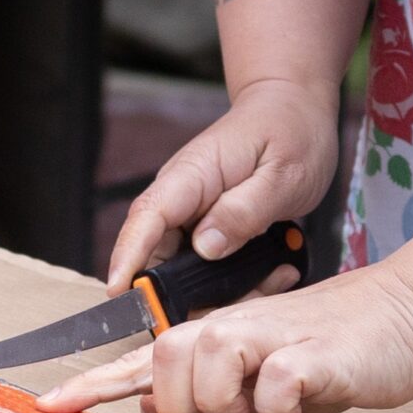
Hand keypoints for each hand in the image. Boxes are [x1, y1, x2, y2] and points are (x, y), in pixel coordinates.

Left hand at [40, 260, 412, 412]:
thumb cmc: (330, 351)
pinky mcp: (311, 358)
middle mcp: (234, 328)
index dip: (93, 384)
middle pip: (164, 367)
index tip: (49, 406)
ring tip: (274, 402)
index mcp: (218, 335)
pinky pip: (275, 391)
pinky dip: (286, 404)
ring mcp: (270, 338)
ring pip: (208, 377)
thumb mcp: (262, 381)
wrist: (403, 312)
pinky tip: (308, 394)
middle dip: (185, 408)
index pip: (142, 360)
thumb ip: (211, 398)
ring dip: (234, 406)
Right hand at [99, 76, 344, 288]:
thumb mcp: (283, 173)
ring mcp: (194, 214)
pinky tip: (277, 269)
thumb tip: (205, 248)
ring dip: (225, 290)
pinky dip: (240, 280)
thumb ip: (245, 210)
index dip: (127, 257)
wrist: (294, 107)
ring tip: (275, 277)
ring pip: (186, 273)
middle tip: (243, 304)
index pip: (146, 217)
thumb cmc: (291, 130)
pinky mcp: (210, 228)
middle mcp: (183, 197)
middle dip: (190, 295)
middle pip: (159, 258)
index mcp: (192, 175)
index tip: (117, 293)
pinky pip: (210, 269)